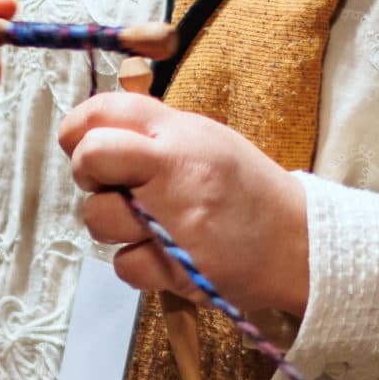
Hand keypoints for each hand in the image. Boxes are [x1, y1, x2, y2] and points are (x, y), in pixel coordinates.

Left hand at [59, 93, 309, 315]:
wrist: (300, 244)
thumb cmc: (247, 190)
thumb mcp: (207, 140)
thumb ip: (154, 133)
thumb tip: (95, 132)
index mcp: (182, 133)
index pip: (106, 111)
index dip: (78, 128)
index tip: (81, 143)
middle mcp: (176, 169)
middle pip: (91, 158)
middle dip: (88, 173)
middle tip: (116, 185)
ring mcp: (174, 221)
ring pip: (98, 218)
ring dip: (114, 225)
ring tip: (149, 224)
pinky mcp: (176, 268)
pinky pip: (124, 265)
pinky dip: (139, 264)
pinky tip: (166, 255)